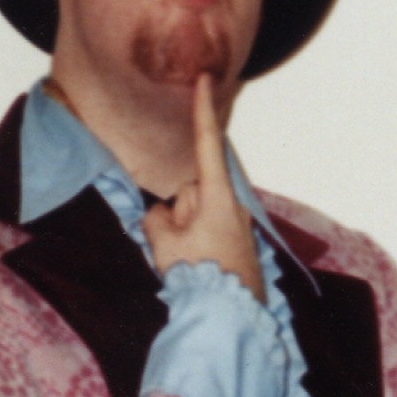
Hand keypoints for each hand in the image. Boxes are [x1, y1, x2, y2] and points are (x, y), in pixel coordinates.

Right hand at [142, 74, 264, 302]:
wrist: (231, 318)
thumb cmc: (200, 276)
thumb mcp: (163, 243)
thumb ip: (158, 218)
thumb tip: (165, 215)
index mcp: (216, 196)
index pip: (206, 142)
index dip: (202, 109)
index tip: (204, 78)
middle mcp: (232, 205)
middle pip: (191, 189)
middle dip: (178, 209)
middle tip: (178, 245)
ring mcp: (237, 226)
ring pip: (195, 215)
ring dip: (186, 231)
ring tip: (190, 262)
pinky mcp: (238, 245)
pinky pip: (204, 234)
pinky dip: (196, 246)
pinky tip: (200, 270)